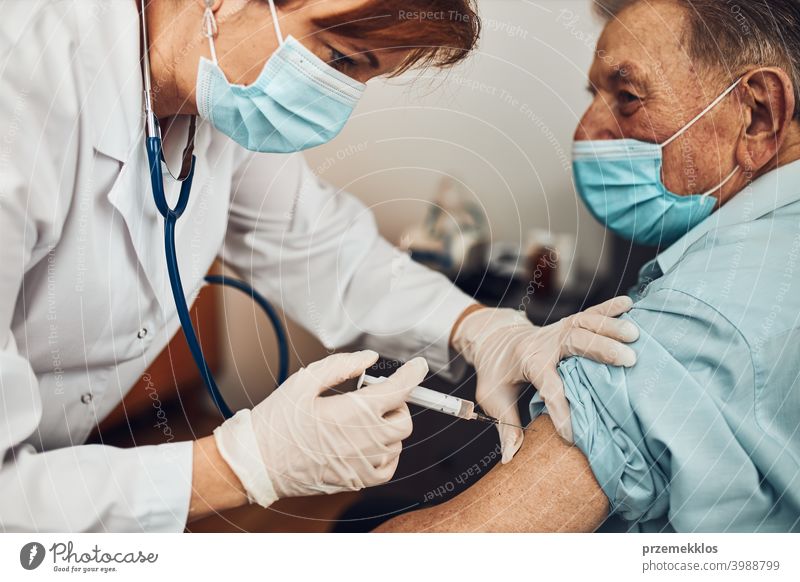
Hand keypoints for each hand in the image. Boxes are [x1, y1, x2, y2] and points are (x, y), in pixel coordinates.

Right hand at [213, 351, 426, 506]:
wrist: (258, 463)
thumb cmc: (278, 422)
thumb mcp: (304, 382)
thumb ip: (342, 366)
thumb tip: (370, 358)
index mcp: (355, 412)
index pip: (400, 390)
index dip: (413, 374)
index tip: (418, 366)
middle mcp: (367, 440)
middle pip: (404, 419)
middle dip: (395, 403)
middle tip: (371, 397)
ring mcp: (364, 464)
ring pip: (397, 443)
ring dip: (387, 427)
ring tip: (359, 420)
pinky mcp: (357, 481)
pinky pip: (389, 467)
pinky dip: (385, 453)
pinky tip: (364, 443)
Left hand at [452, 297, 638, 461]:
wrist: (494, 340)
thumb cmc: (496, 373)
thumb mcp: (492, 398)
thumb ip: (505, 426)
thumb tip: (510, 459)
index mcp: (527, 361)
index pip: (547, 383)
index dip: (560, 408)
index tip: (574, 434)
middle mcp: (544, 342)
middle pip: (573, 341)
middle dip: (600, 349)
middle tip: (629, 360)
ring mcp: (557, 329)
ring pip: (584, 322)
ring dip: (610, 326)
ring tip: (636, 334)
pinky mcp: (568, 324)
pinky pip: (590, 312)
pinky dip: (610, 308)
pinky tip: (631, 304)